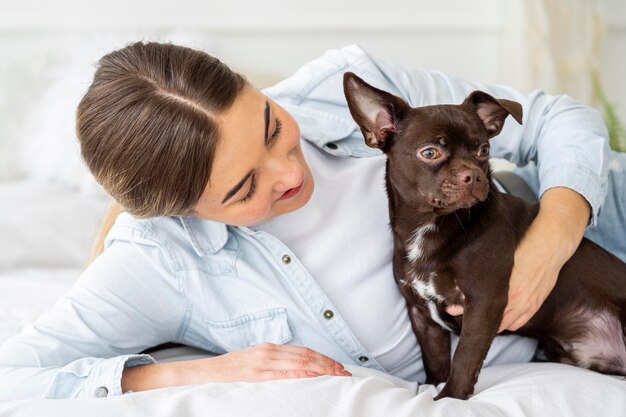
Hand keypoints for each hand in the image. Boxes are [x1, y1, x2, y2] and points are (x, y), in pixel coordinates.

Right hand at [123, 343, 351, 391]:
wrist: (205, 372)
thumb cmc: (231, 369)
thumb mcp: (255, 362)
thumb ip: (274, 362)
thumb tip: (297, 367)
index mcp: (270, 348)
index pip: (304, 351)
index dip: (324, 358)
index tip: (339, 366)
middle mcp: (269, 351)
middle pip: (306, 355)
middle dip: (328, 363)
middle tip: (345, 372)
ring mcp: (263, 361)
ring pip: (299, 361)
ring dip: (321, 367)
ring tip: (336, 374)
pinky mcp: (256, 372)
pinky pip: (283, 372)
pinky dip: (301, 373)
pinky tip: (313, 375)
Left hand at [446, 187, 590, 332]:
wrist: (552, 243)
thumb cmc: (525, 245)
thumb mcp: (500, 259)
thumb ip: (486, 273)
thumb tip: (464, 277)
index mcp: (505, 288)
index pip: (478, 308)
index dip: (461, 310)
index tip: (450, 308)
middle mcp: (517, 300)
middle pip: (492, 322)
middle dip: (476, 317)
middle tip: (461, 312)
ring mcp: (528, 304)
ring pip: (505, 325)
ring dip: (493, 323)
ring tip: (480, 314)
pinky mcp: (536, 304)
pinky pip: (519, 322)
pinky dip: (508, 322)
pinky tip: (500, 315)